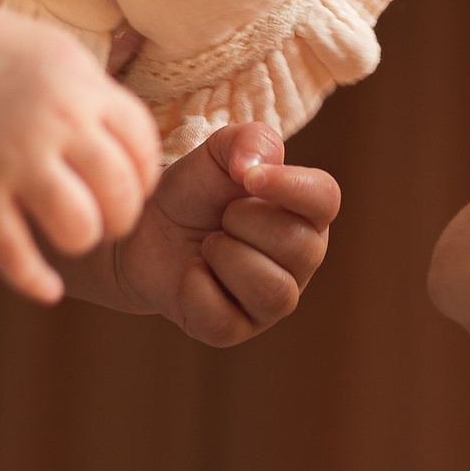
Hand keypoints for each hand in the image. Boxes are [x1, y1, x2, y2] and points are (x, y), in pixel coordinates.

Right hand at [0, 12, 160, 304]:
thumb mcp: (58, 54)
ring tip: (75, 233)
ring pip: (77, 227)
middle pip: (121, 192)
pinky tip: (50, 290)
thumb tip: (134, 143)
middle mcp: (54, 126)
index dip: (145, 173)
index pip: (143, 146)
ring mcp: (12, 161)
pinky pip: (12, 252)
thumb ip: (97, 96)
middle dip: (123, 215)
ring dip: (85, 239)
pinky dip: (35, 280)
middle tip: (108, 217)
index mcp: (81, 90)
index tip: (131, 182)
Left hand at [60, 123, 340, 344]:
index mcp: (306, 213)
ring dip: (227, 258)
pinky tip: (190, 273)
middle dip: (245, 224)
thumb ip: (246, 141)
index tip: (246, 177)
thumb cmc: (192, 191)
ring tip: (207, 245)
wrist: (143, 230)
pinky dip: (197, 290)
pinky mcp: (234, 329)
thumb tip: (255, 168)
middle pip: (300, 248)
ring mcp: (271, 301)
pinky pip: (226, 320)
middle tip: (221, 217)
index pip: (325, 199)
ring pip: (274, 292)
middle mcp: (300, 261)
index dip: (290, 187)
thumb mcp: (216, 153)